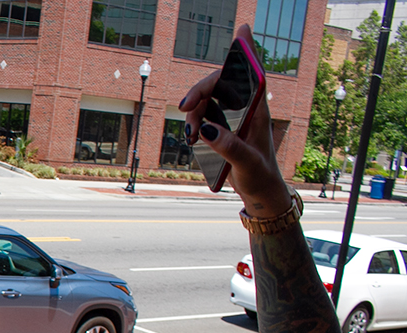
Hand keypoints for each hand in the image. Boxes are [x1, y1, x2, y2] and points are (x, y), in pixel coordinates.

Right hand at [179, 24, 291, 217]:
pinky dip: (194, 122)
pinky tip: (192, 137)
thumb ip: (228, 147)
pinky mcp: (224, 128)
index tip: (243, 29)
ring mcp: (234, 118)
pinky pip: (204, 115)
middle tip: (183, 107)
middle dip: (200, 90)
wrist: (260, 193)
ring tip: (190, 134)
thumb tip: (206, 129)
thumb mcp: (246, 163)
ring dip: (194, 112)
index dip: (247, 51)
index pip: (254, 74)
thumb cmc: (260, 176)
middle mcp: (246, 109)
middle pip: (221, 84)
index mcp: (258, 112)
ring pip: (209, 99)